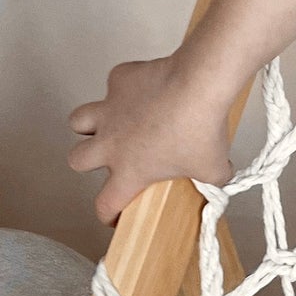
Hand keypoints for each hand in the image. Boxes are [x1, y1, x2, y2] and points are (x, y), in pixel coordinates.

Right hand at [67, 50, 232, 224]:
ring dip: (89, 124)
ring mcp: (110, 110)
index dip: (109, 215)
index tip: (117, 214)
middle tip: (107, 158)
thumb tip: (219, 180)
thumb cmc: (201, 128)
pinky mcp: (119, 80)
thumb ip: (212, 181)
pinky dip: (125, 87)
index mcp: (130, 170)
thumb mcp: (213, 169)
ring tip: (109, 123)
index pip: (106, 204)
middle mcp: (111, 142)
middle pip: (75, 159)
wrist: (198, 85)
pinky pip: (114, 84)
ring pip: (78, 120)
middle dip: (87, 162)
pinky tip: (144, 88)